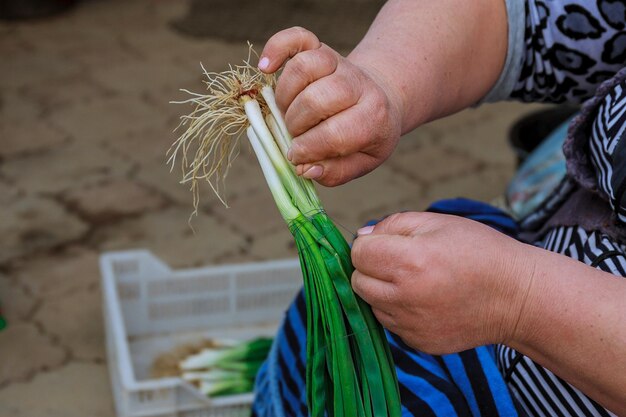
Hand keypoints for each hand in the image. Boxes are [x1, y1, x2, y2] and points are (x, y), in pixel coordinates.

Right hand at [259, 27, 402, 185]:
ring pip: (302, 69)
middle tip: (296, 135)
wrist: (382, 99)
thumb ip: (336, 172)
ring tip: (288, 112)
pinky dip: (276, 48)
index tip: (297, 157)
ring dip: (285, 97)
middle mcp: (358, 84)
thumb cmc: (368, 135)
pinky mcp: (322, 48)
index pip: (336, 133)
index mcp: (374, 117)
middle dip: (296, 125)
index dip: (309, 149)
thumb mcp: (364, 161)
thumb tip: (305, 169)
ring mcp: (339, 62)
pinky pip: (296, 38)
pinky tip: (266, 68)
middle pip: (315, 100)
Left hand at [350, 212, 533, 353]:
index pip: (358, 253)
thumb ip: (392, 225)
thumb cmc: (479, 251)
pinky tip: (425, 300)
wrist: (517, 297)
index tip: (387, 243)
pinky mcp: (418, 342)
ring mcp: (411, 325)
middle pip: (358, 281)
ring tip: (415, 281)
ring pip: (371, 303)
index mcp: (409, 261)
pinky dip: (398, 311)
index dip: (369, 244)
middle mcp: (405, 297)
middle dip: (371, 268)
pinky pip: (390, 323)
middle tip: (399, 261)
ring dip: (382, 290)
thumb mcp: (438, 223)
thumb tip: (361, 238)